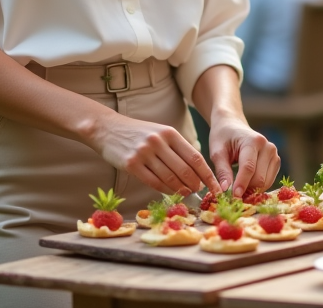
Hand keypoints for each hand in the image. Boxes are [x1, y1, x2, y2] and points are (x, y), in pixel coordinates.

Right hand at [89, 114, 221, 195]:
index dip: (207, 174)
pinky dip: (165, 190)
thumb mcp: (160, 133)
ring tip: (186, 193)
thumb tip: (197, 171)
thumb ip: (177, 148)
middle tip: (200, 192)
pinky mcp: (131, 165)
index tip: (215, 186)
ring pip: (170, 178)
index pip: (195, 157)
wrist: (107, 129)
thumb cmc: (138, 133)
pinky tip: (170, 192)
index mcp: (169, 133)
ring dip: (181, 189)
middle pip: (185, 170)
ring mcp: (144, 153)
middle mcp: (158, 142)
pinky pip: (154, 182)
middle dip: (196, 184)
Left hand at [208, 117, 278, 196]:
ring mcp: (274, 154)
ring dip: (252, 189)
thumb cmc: (223, 137)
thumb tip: (225, 190)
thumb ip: (222, 171)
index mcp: (253, 141)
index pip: (249, 167)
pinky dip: (257, 186)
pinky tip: (246, 184)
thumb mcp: (217, 152)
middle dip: (246, 189)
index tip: (233, 197)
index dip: (241, 184)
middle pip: (260, 178)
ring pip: (266, 182)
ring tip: (237, 189)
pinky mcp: (276, 161)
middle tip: (232, 196)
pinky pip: (269, 180)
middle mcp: (268, 147)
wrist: (232, 125)